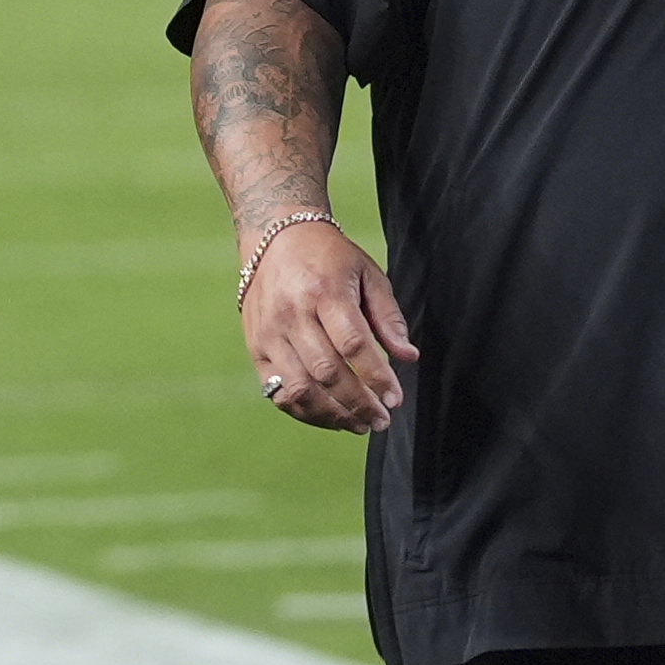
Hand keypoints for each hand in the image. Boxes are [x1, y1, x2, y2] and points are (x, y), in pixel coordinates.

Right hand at [242, 220, 417, 433]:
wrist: (274, 239)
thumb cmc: (329, 257)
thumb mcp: (367, 274)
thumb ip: (388, 317)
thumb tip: (408, 357)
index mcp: (324, 291)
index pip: (353, 344)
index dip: (377, 377)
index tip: (396, 399)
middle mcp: (293, 314)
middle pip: (328, 372)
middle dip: (359, 403)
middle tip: (381, 420)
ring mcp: (270, 334)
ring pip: (301, 388)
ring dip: (333, 415)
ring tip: (359, 425)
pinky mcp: (256, 348)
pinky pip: (279, 391)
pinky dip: (306, 412)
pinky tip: (330, 417)